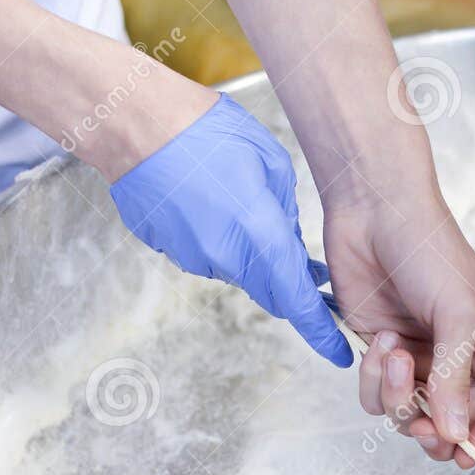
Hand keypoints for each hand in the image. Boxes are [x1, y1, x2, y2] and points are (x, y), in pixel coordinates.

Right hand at [109, 95, 353, 367]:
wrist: (135, 121)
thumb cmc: (205, 131)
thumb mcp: (271, 163)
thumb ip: (286, 213)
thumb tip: (290, 243)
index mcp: (260, 235)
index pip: (300, 302)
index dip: (322, 332)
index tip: (339, 353)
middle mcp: (226, 257)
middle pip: (271, 292)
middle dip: (291, 287)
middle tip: (307, 269)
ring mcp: (193, 257)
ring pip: (238, 271)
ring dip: (250, 253)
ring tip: (240, 203)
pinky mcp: (170, 250)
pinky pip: (207, 255)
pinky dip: (218, 239)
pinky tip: (210, 201)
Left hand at [328, 196, 474, 466]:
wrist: (374, 213)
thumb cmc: (431, 251)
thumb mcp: (457, 314)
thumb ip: (456, 379)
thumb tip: (456, 436)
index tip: (465, 446)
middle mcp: (461, 364)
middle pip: (456, 430)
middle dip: (436, 433)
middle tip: (423, 426)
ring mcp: (420, 364)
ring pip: (410, 418)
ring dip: (396, 394)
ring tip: (392, 351)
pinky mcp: (381, 359)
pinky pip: (376, 398)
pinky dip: (372, 377)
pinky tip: (378, 339)